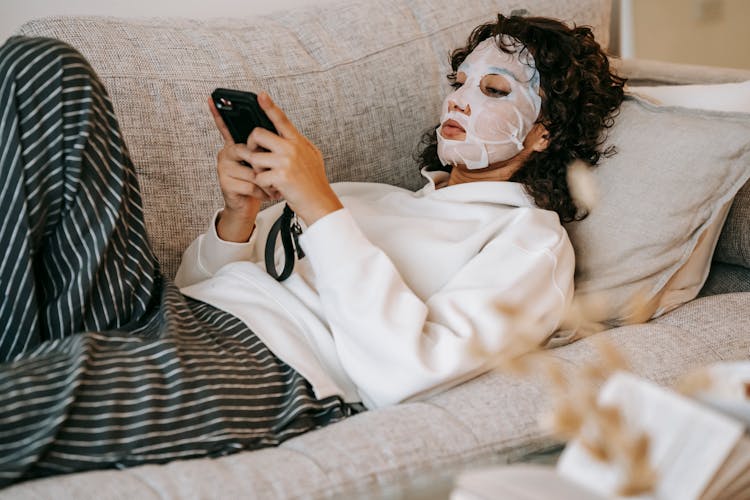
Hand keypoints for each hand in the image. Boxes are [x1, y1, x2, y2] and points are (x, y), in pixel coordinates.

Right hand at [208, 97, 279, 241]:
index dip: (218, 114)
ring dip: (267, 180)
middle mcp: (225, 154)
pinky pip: (251, 183)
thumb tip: (274, 128)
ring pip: (252, 169)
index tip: (211, 98)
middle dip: (265, 164)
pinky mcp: (226, 183)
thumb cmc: (258, 182)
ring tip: (272, 187)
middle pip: (248, 151)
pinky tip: (265, 194)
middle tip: (274, 173)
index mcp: (234, 145)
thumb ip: (262, 148)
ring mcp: (223, 168)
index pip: (225, 127)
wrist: (249, 206)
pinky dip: (263, 191)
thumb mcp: (261, 163)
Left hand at [246, 92, 342, 225]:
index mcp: (298, 142)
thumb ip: (298, 144)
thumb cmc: (315, 183)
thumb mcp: (312, 157)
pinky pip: (258, 176)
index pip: (281, 119)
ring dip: (256, 169)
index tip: (260, 95)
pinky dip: (262, 185)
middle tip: (254, 155)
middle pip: (257, 134)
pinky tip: (272, 188)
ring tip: (267, 177)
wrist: (321, 203)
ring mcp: (286, 162)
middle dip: (250, 145)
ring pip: (254, 157)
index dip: (269, 106)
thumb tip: (288, 134)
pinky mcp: (281, 176)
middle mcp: (292, 148)